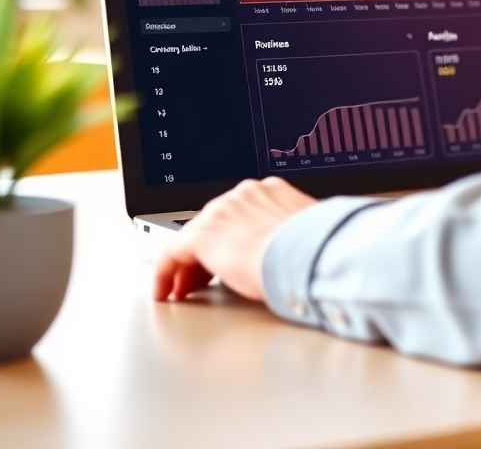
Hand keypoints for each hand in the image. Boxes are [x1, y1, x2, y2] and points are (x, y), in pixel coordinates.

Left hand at [154, 176, 315, 301]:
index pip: (239, 214)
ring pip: (194, 238)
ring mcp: (221, 211)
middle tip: (202, 279)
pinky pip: (172, 254)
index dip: (230, 239)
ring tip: (184, 288)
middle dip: (207, 254)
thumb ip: (290, 234)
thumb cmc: (314, 247)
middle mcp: (243, 195)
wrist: (307, 252)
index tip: (229, 257)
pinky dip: (166, 273)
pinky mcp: (202, 234)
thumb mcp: (304, 233)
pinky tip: (165, 290)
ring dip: (188, 265)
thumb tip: (292, 251)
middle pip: (214, 224)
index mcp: (271, 191)